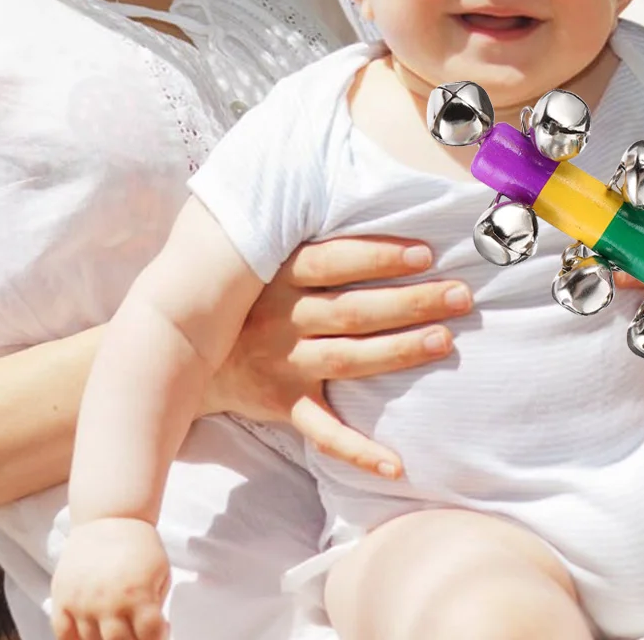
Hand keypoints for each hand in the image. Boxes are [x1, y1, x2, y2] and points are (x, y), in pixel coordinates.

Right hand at [51, 517, 169, 639]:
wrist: (109, 516)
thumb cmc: (138, 543)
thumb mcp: (161, 571)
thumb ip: (156, 606)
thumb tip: (152, 633)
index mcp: (137, 593)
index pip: (150, 636)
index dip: (158, 638)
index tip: (158, 632)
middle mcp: (108, 601)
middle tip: (134, 633)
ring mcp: (82, 601)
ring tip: (114, 628)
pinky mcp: (62, 597)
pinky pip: (63, 634)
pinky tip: (87, 636)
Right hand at [205, 234, 471, 477]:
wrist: (184, 349)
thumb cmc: (242, 291)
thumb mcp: (256, 252)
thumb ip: (299, 230)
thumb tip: (345, 181)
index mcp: (277, 275)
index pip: (332, 260)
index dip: (377, 257)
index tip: (425, 253)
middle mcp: (280, 319)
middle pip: (353, 311)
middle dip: (409, 303)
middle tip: (460, 295)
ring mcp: (282, 364)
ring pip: (348, 360)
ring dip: (400, 352)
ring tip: (445, 341)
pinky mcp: (282, 403)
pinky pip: (323, 432)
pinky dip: (358, 450)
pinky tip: (397, 463)